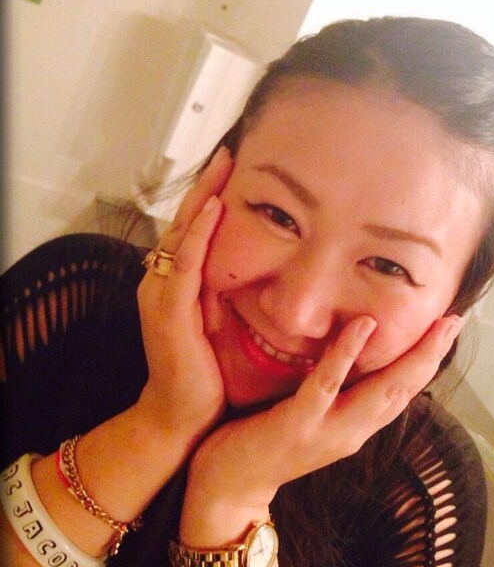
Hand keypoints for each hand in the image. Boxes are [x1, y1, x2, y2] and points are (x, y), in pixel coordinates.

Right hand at [136, 148, 232, 443]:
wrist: (180, 415)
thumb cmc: (201, 372)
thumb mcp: (216, 325)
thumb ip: (224, 294)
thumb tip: (260, 269)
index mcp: (175, 285)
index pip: (193, 231)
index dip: (210, 198)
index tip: (233, 168)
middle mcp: (162, 283)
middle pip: (185, 223)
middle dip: (207, 186)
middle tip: (229, 152)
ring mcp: (162, 295)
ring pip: (182, 235)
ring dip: (203, 198)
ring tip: (223, 165)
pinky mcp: (170, 313)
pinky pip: (185, 265)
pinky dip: (197, 236)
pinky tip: (213, 209)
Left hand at [186, 313, 464, 508]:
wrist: (230, 488)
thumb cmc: (268, 442)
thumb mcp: (313, 418)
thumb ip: (337, 394)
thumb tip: (353, 358)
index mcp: (356, 426)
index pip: (403, 390)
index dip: (428, 361)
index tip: (449, 329)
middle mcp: (353, 431)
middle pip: (405, 390)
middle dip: (434, 355)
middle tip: (457, 320)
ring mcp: (329, 431)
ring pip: (381, 390)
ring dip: (413, 356)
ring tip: (437, 324)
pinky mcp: (298, 425)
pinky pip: (327, 385)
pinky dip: (347, 354)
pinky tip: (363, 325)